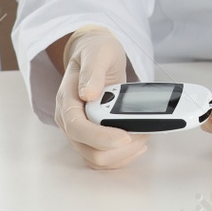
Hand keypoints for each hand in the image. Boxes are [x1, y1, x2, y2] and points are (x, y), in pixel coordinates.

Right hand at [53, 24, 146, 169]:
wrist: (95, 55)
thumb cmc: (95, 53)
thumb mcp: (98, 53)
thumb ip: (93, 72)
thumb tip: (89, 93)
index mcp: (67, 101)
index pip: (78, 128)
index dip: (101, 137)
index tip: (126, 136)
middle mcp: (69, 121)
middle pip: (89, 150)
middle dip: (119, 148)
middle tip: (144, 133)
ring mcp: (80, 131)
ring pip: (97, 158)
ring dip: (123, 154)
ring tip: (144, 137)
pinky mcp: (91, 136)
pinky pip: (103, 156)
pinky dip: (121, 155)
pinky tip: (138, 144)